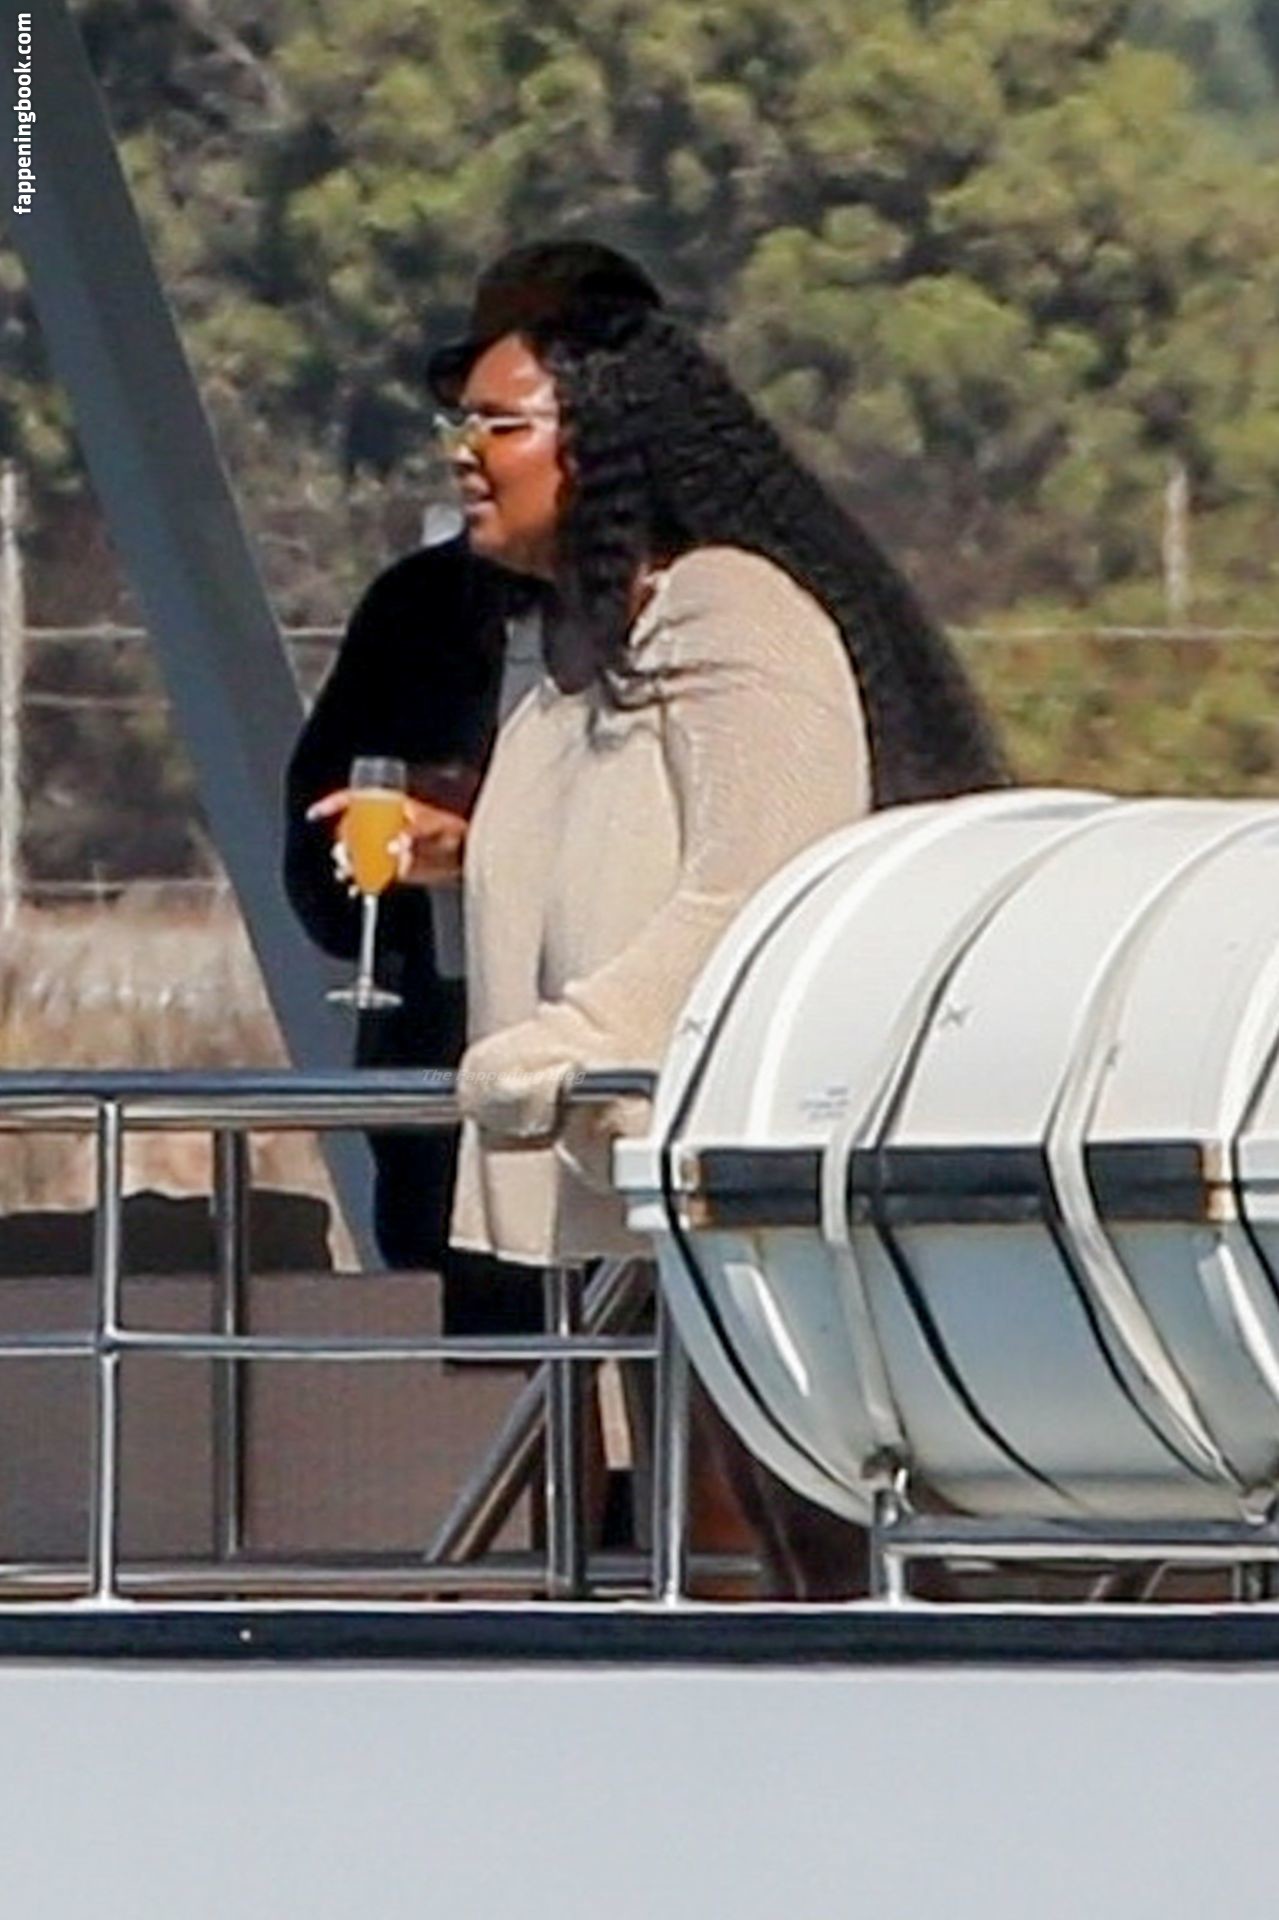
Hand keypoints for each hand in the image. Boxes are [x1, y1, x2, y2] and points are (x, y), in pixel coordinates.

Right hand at [305, 789, 467, 887]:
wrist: (466, 856)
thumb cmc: (454, 833)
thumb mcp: (435, 828)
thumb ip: (415, 835)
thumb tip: (395, 847)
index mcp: (389, 806)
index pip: (353, 799)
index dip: (332, 804)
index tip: (315, 813)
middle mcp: (382, 826)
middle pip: (349, 830)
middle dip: (341, 842)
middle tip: (343, 854)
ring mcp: (384, 847)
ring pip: (355, 855)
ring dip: (347, 864)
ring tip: (348, 872)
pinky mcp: (390, 868)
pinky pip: (368, 875)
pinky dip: (360, 882)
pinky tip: (358, 887)